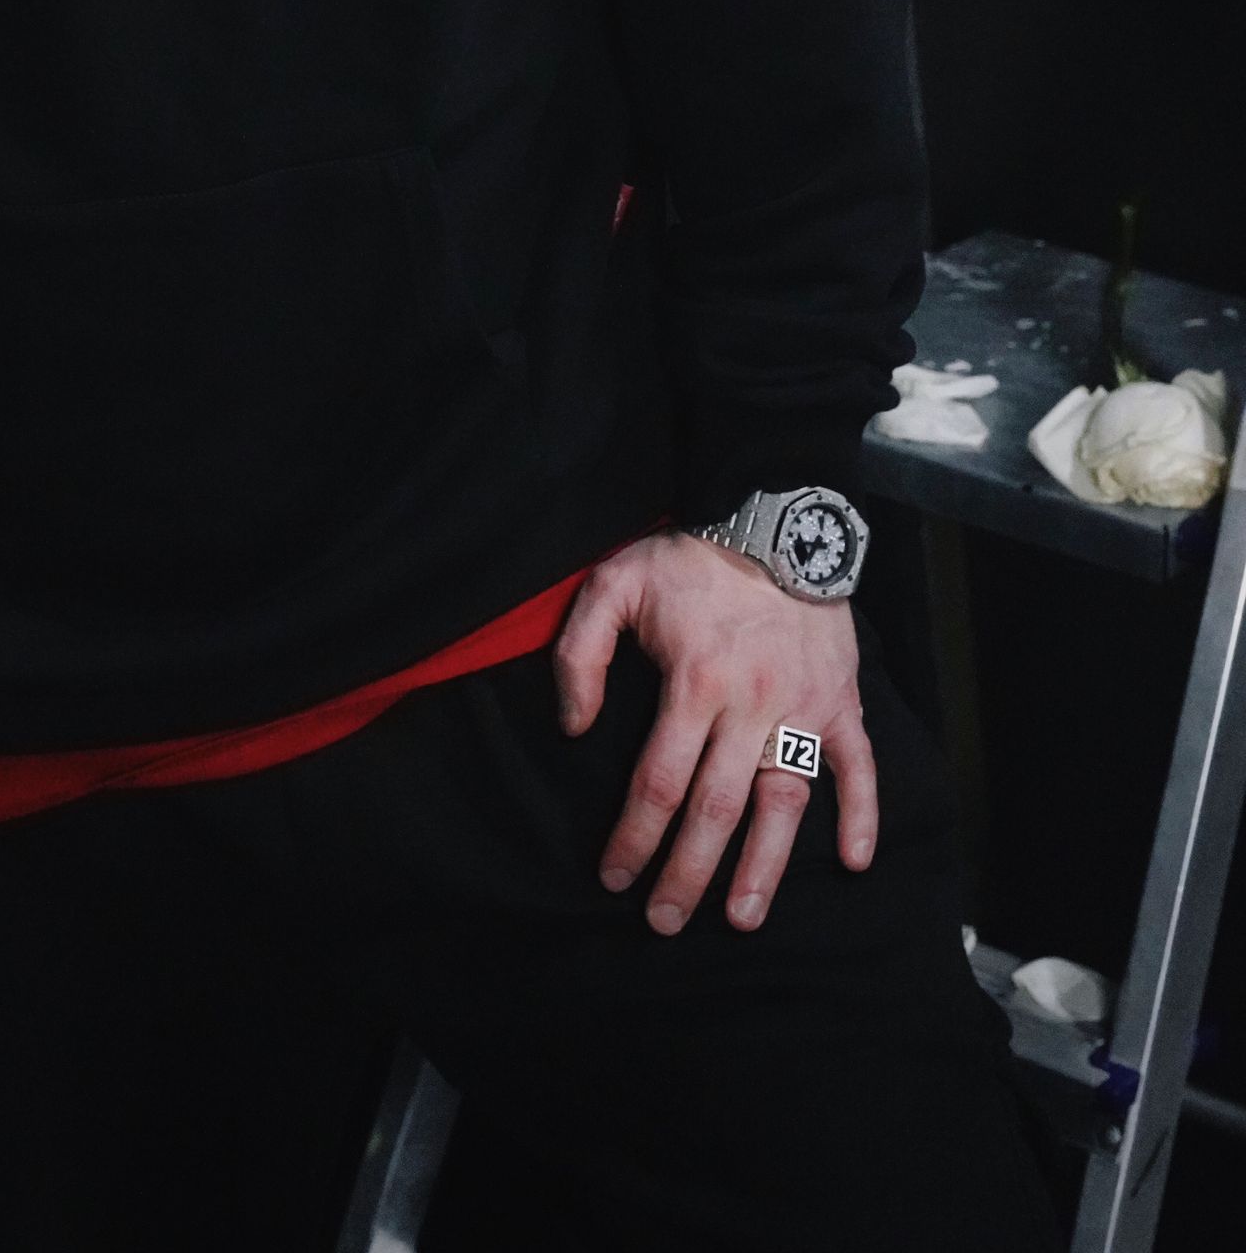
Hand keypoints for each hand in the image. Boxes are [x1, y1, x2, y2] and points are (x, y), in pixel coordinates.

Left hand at [553, 527, 875, 935]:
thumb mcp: (612, 584)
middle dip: (687, 875)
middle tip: (665, 923)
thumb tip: (575, 727)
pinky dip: (863, 815)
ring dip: (765, 867)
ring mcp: (802, 709)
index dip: (634, 838)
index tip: (614, 876)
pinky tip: (854, 862)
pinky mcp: (840, 701)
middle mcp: (751, 707)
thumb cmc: (688, 555)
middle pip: (715, 810)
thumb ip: (581, 655)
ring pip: (784, 803)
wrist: (771, 515)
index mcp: (694, 684)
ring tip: (744, 918)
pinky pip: (858, 766)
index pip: (658, 783)